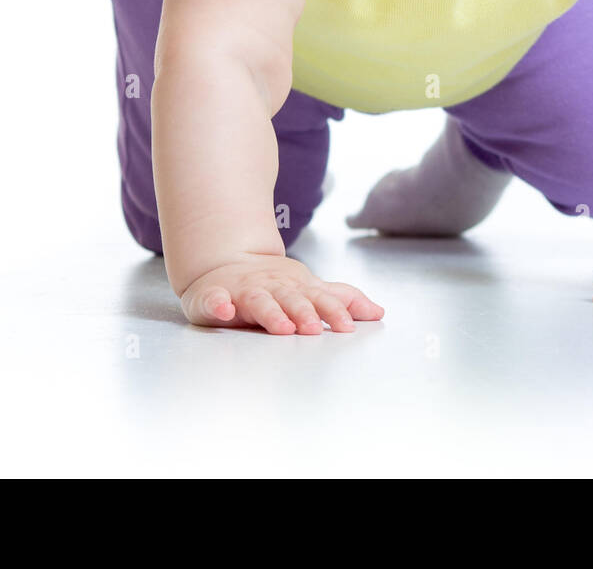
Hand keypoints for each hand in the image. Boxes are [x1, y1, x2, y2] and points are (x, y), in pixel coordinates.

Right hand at [179, 253, 384, 333]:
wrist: (223, 262)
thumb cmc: (273, 283)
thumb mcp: (309, 288)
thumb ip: (340, 300)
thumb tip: (379, 312)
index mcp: (296, 287)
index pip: (318, 298)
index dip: (333, 311)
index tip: (348, 327)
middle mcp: (272, 287)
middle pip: (290, 299)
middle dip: (302, 313)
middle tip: (314, 330)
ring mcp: (243, 291)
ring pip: (257, 301)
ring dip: (270, 313)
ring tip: (281, 327)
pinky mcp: (214, 296)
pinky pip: (213, 300)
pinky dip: (218, 304)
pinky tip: (224, 311)